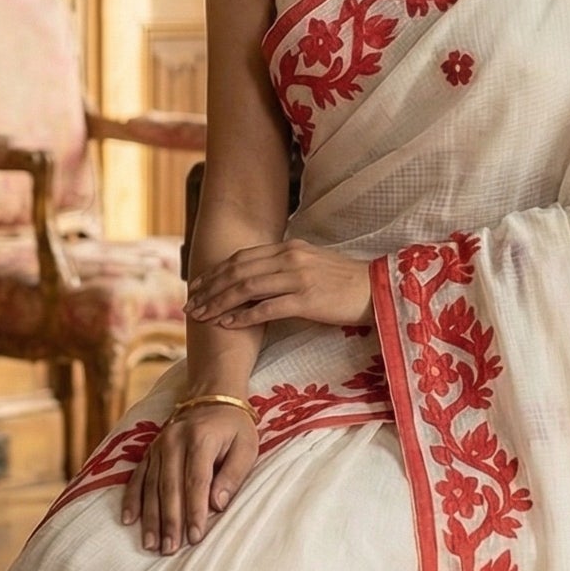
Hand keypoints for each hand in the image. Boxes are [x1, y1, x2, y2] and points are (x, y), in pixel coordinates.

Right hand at [121, 403, 257, 553]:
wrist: (212, 396)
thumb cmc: (234, 428)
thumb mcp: (246, 447)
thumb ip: (233, 475)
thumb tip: (217, 506)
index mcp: (200, 439)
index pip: (196, 481)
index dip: (195, 511)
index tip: (195, 537)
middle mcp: (174, 441)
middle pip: (170, 487)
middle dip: (169, 521)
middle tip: (169, 549)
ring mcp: (158, 446)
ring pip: (151, 486)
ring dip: (150, 517)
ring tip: (150, 544)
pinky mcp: (149, 451)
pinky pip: (137, 477)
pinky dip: (132, 499)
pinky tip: (128, 520)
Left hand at [186, 241, 372, 330]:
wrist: (378, 289)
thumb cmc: (345, 282)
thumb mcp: (312, 264)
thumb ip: (285, 266)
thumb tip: (258, 278)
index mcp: (290, 247)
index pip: (242, 257)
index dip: (216, 272)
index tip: (198, 286)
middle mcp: (290, 258)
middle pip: (238, 270)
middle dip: (210, 288)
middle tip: (191, 306)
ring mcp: (298, 277)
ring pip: (247, 287)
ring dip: (220, 302)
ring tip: (202, 316)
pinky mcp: (308, 299)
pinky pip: (267, 307)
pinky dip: (244, 315)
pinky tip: (227, 323)